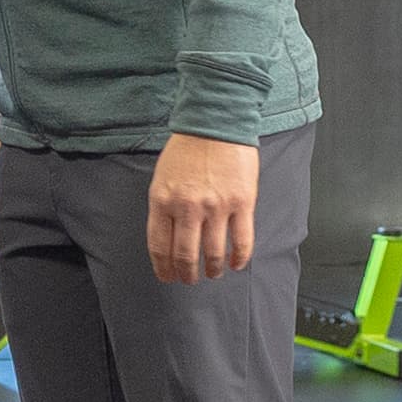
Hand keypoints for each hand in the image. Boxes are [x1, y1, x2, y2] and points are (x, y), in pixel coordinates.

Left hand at [147, 134, 258, 284]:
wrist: (215, 122)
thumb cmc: (187, 148)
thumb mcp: (162, 177)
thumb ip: (164, 206)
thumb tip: (168, 236)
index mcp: (163, 201)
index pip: (159, 246)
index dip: (163, 267)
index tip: (167, 277)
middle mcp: (187, 207)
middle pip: (185, 255)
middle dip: (186, 274)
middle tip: (189, 280)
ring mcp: (216, 206)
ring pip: (213, 253)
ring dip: (212, 269)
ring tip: (213, 273)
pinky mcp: (242, 202)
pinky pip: (241, 240)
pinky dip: (239, 258)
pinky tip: (236, 264)